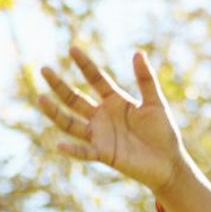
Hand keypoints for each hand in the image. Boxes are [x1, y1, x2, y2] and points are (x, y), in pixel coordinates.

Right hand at [37, 45, 187, 192]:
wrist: (170, 162)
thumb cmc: (163, 132)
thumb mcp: (155, 103)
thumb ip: (146, 80)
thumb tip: (137, 53)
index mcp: (115, 101)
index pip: (95, 79)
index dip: (85, 65)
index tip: (72, 49)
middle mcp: (102, 116)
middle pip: (75, 99)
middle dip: (59, 86)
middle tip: (44, 69)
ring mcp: (100, 135)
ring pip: (71, 123)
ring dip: (56, 113)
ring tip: (40, 98)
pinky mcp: (104, 154)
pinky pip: (85, 152)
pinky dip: (73, 150)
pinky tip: (60, 145)